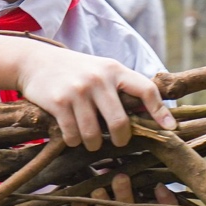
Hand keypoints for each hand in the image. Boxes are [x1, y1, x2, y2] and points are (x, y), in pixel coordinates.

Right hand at [16, 44, 175, 149]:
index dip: (160, 111)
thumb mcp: (101, 69)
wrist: (35, 61)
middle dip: (121, 139)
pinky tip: (72, 135)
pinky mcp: (58, 102)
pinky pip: (73, 135)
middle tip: (118, 142)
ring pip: (94, 134)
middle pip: (119, 122)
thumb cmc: (75, 70)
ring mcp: (78, 91)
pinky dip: (74, 141)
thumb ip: (122, 87)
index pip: (146, 90)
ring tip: (91, 141)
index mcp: (115, 70)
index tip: (170, 128)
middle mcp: (98, 79)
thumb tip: (149, 113)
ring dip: (94, 144)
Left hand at [69, 174, 179, 205]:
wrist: (89, 204)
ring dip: (102, 200)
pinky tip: (77, 193)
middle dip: (124, 192)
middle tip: (120, 177)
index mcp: (142, 204)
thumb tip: (141, 143)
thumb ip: (137, 166)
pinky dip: (80, 204)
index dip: (166, 202)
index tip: (160, 186)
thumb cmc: (114, 182)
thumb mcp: (129, 175)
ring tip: (98, 189)